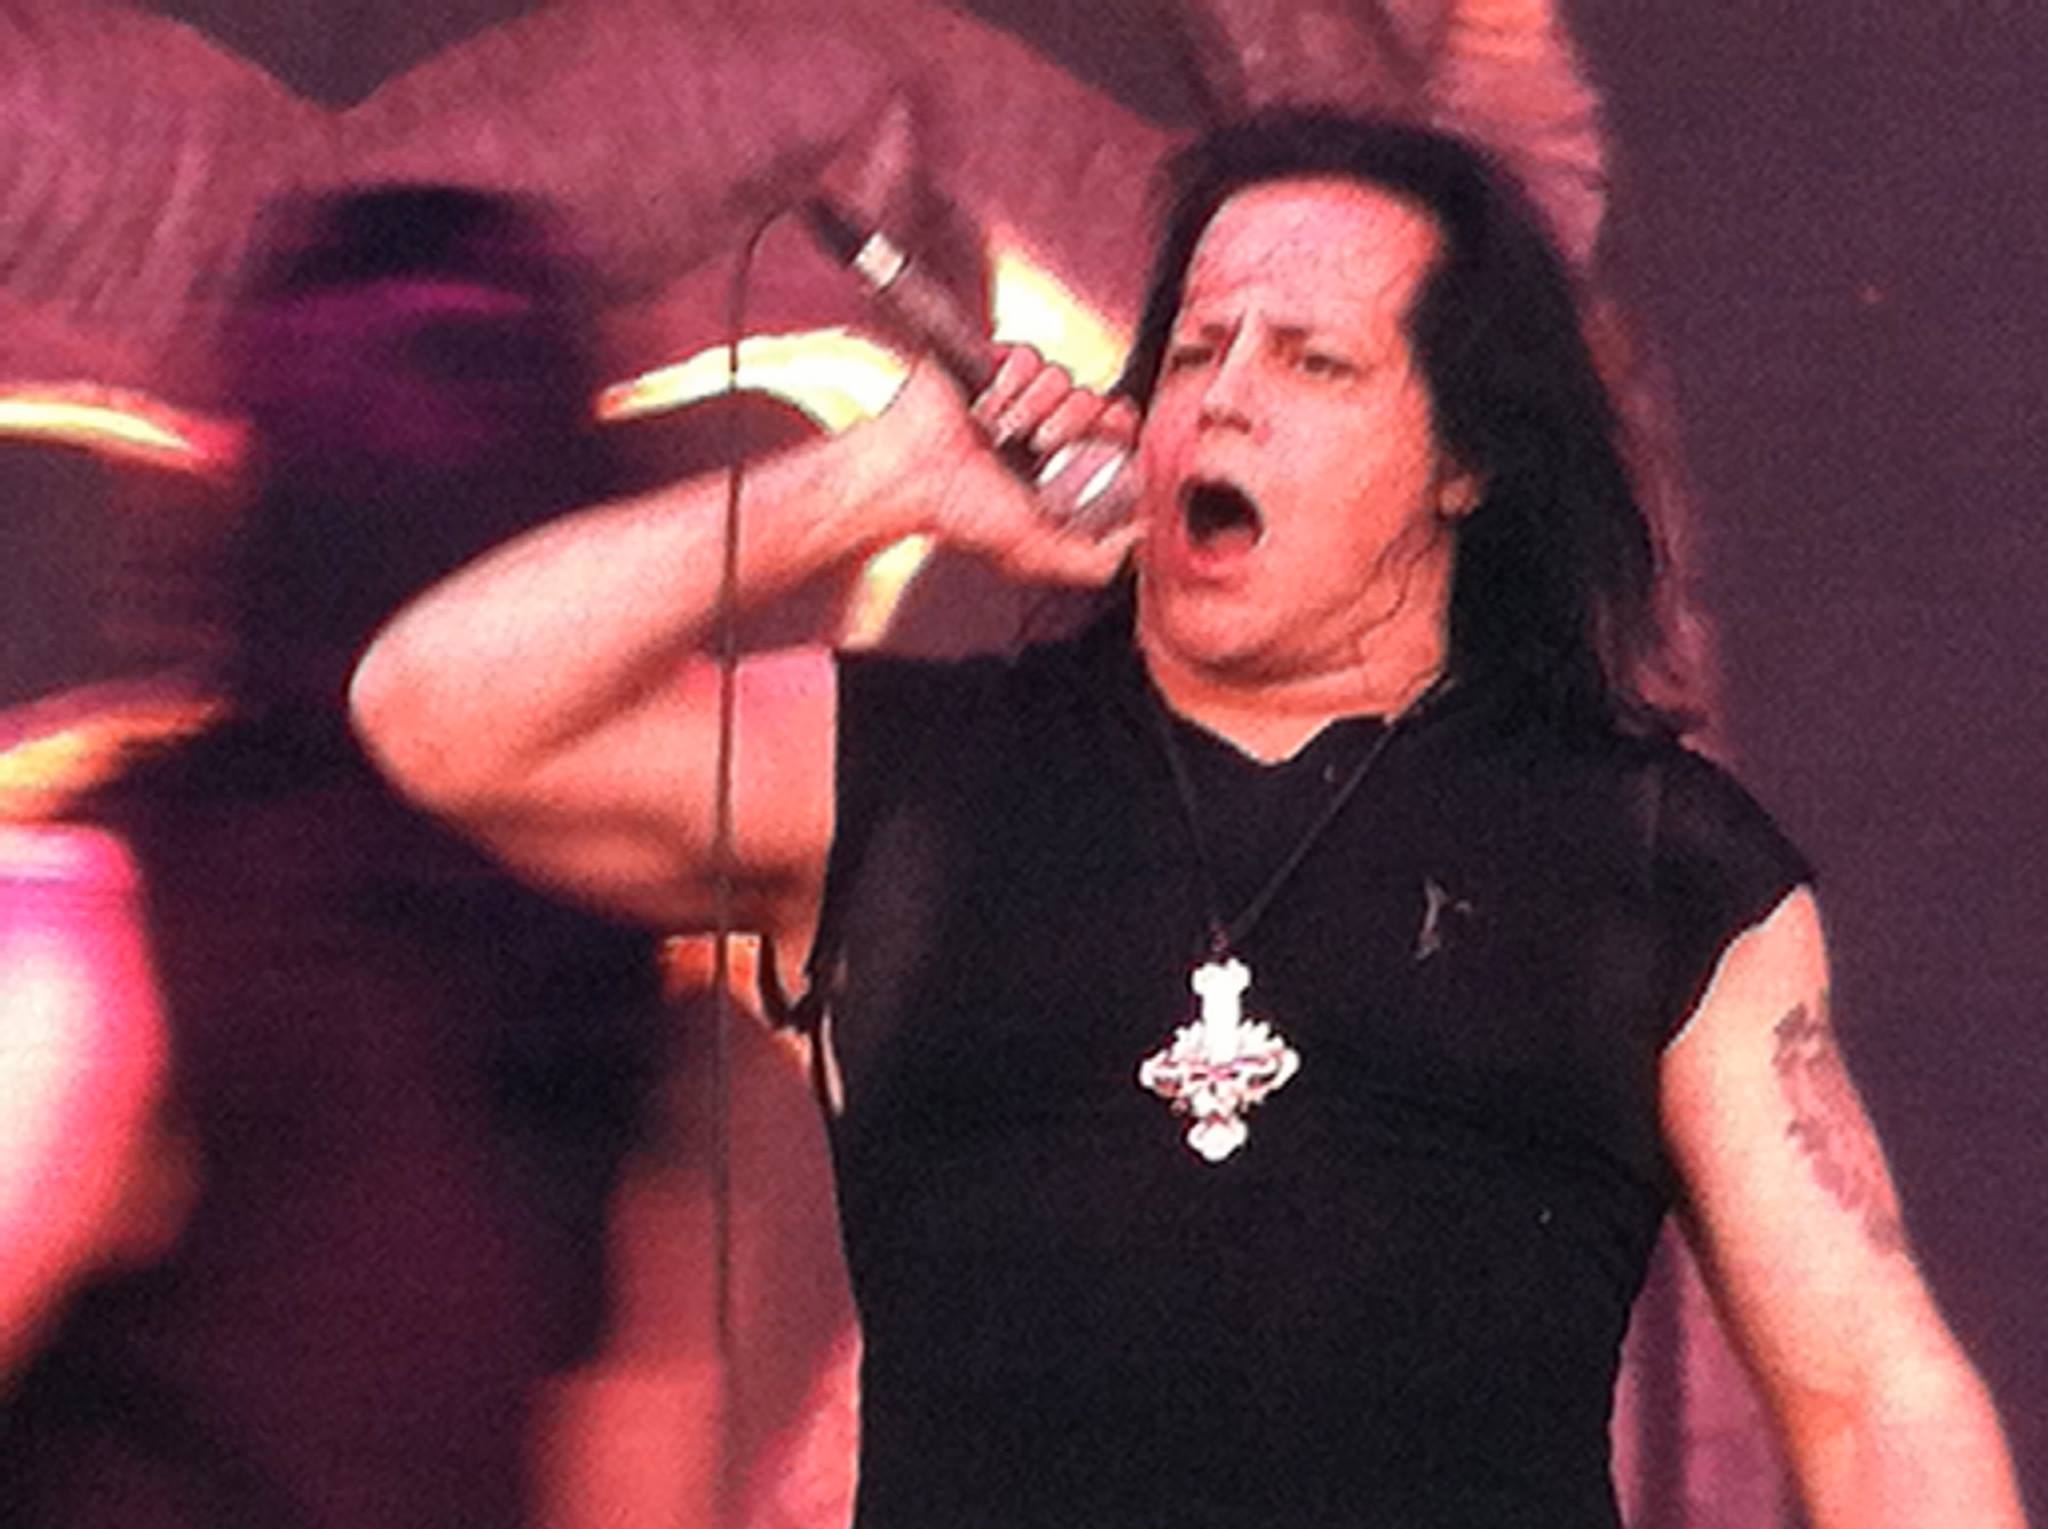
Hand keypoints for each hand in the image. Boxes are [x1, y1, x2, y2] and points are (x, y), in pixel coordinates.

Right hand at [875, 345, 1140, 584]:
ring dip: (1032, 406)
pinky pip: (1027, 355)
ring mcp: (1017, 395)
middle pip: (1092, 398)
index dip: (1120, 425)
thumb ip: (1090, 562)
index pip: (1112, 430)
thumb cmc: (960, 514)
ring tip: (1001, 432)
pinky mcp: (992, 365)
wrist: (910, 476)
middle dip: (1072, 421)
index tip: (1114, 430)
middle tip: (1039, 445)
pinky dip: (1010, 381)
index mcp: (1057, 465)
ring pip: (1061, 376)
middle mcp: (1041, 427)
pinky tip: (987, 406)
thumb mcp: (1035, 551)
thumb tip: (1140, 540)